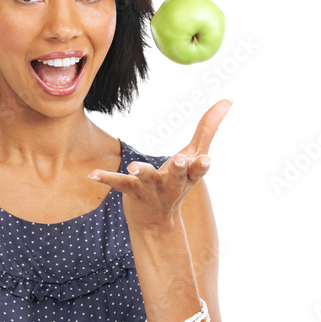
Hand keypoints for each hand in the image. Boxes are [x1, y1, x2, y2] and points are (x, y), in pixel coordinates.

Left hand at [89, 99, 231, 229]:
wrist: (156, 221)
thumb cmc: (177, 182)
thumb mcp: (194, 157)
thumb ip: (208, 128)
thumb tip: (228, 99)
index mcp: (188, 175)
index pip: (198, 170)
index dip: (201, 166)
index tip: (205, 159)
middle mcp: (172, 184)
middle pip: (176, 176)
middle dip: (178, 168)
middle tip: (178, 159)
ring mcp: (151, 189)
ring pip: (147, 179)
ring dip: (143, 172)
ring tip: (133, 166)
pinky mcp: (132, 191)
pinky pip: (119, 184)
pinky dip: (107, 179)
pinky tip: (93, 174)